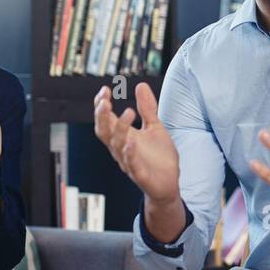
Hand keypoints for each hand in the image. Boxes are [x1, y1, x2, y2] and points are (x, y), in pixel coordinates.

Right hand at [94, 83, 180, 204]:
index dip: (101, 106)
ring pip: (117, 145)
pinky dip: (130, 153)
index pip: (105, 120)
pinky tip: (132, 142)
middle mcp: (121, 149)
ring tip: (129, 112)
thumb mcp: (155, 128)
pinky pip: (131, 164)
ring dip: (120, 129)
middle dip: (102, 116)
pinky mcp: (140, 175)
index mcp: (123, 137)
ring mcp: (129, 162)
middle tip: (105, 100)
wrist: (168, 184)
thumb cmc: (158, 157)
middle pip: (104, 132)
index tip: (105, 90)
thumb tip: (140, 85)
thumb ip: (148, 108)